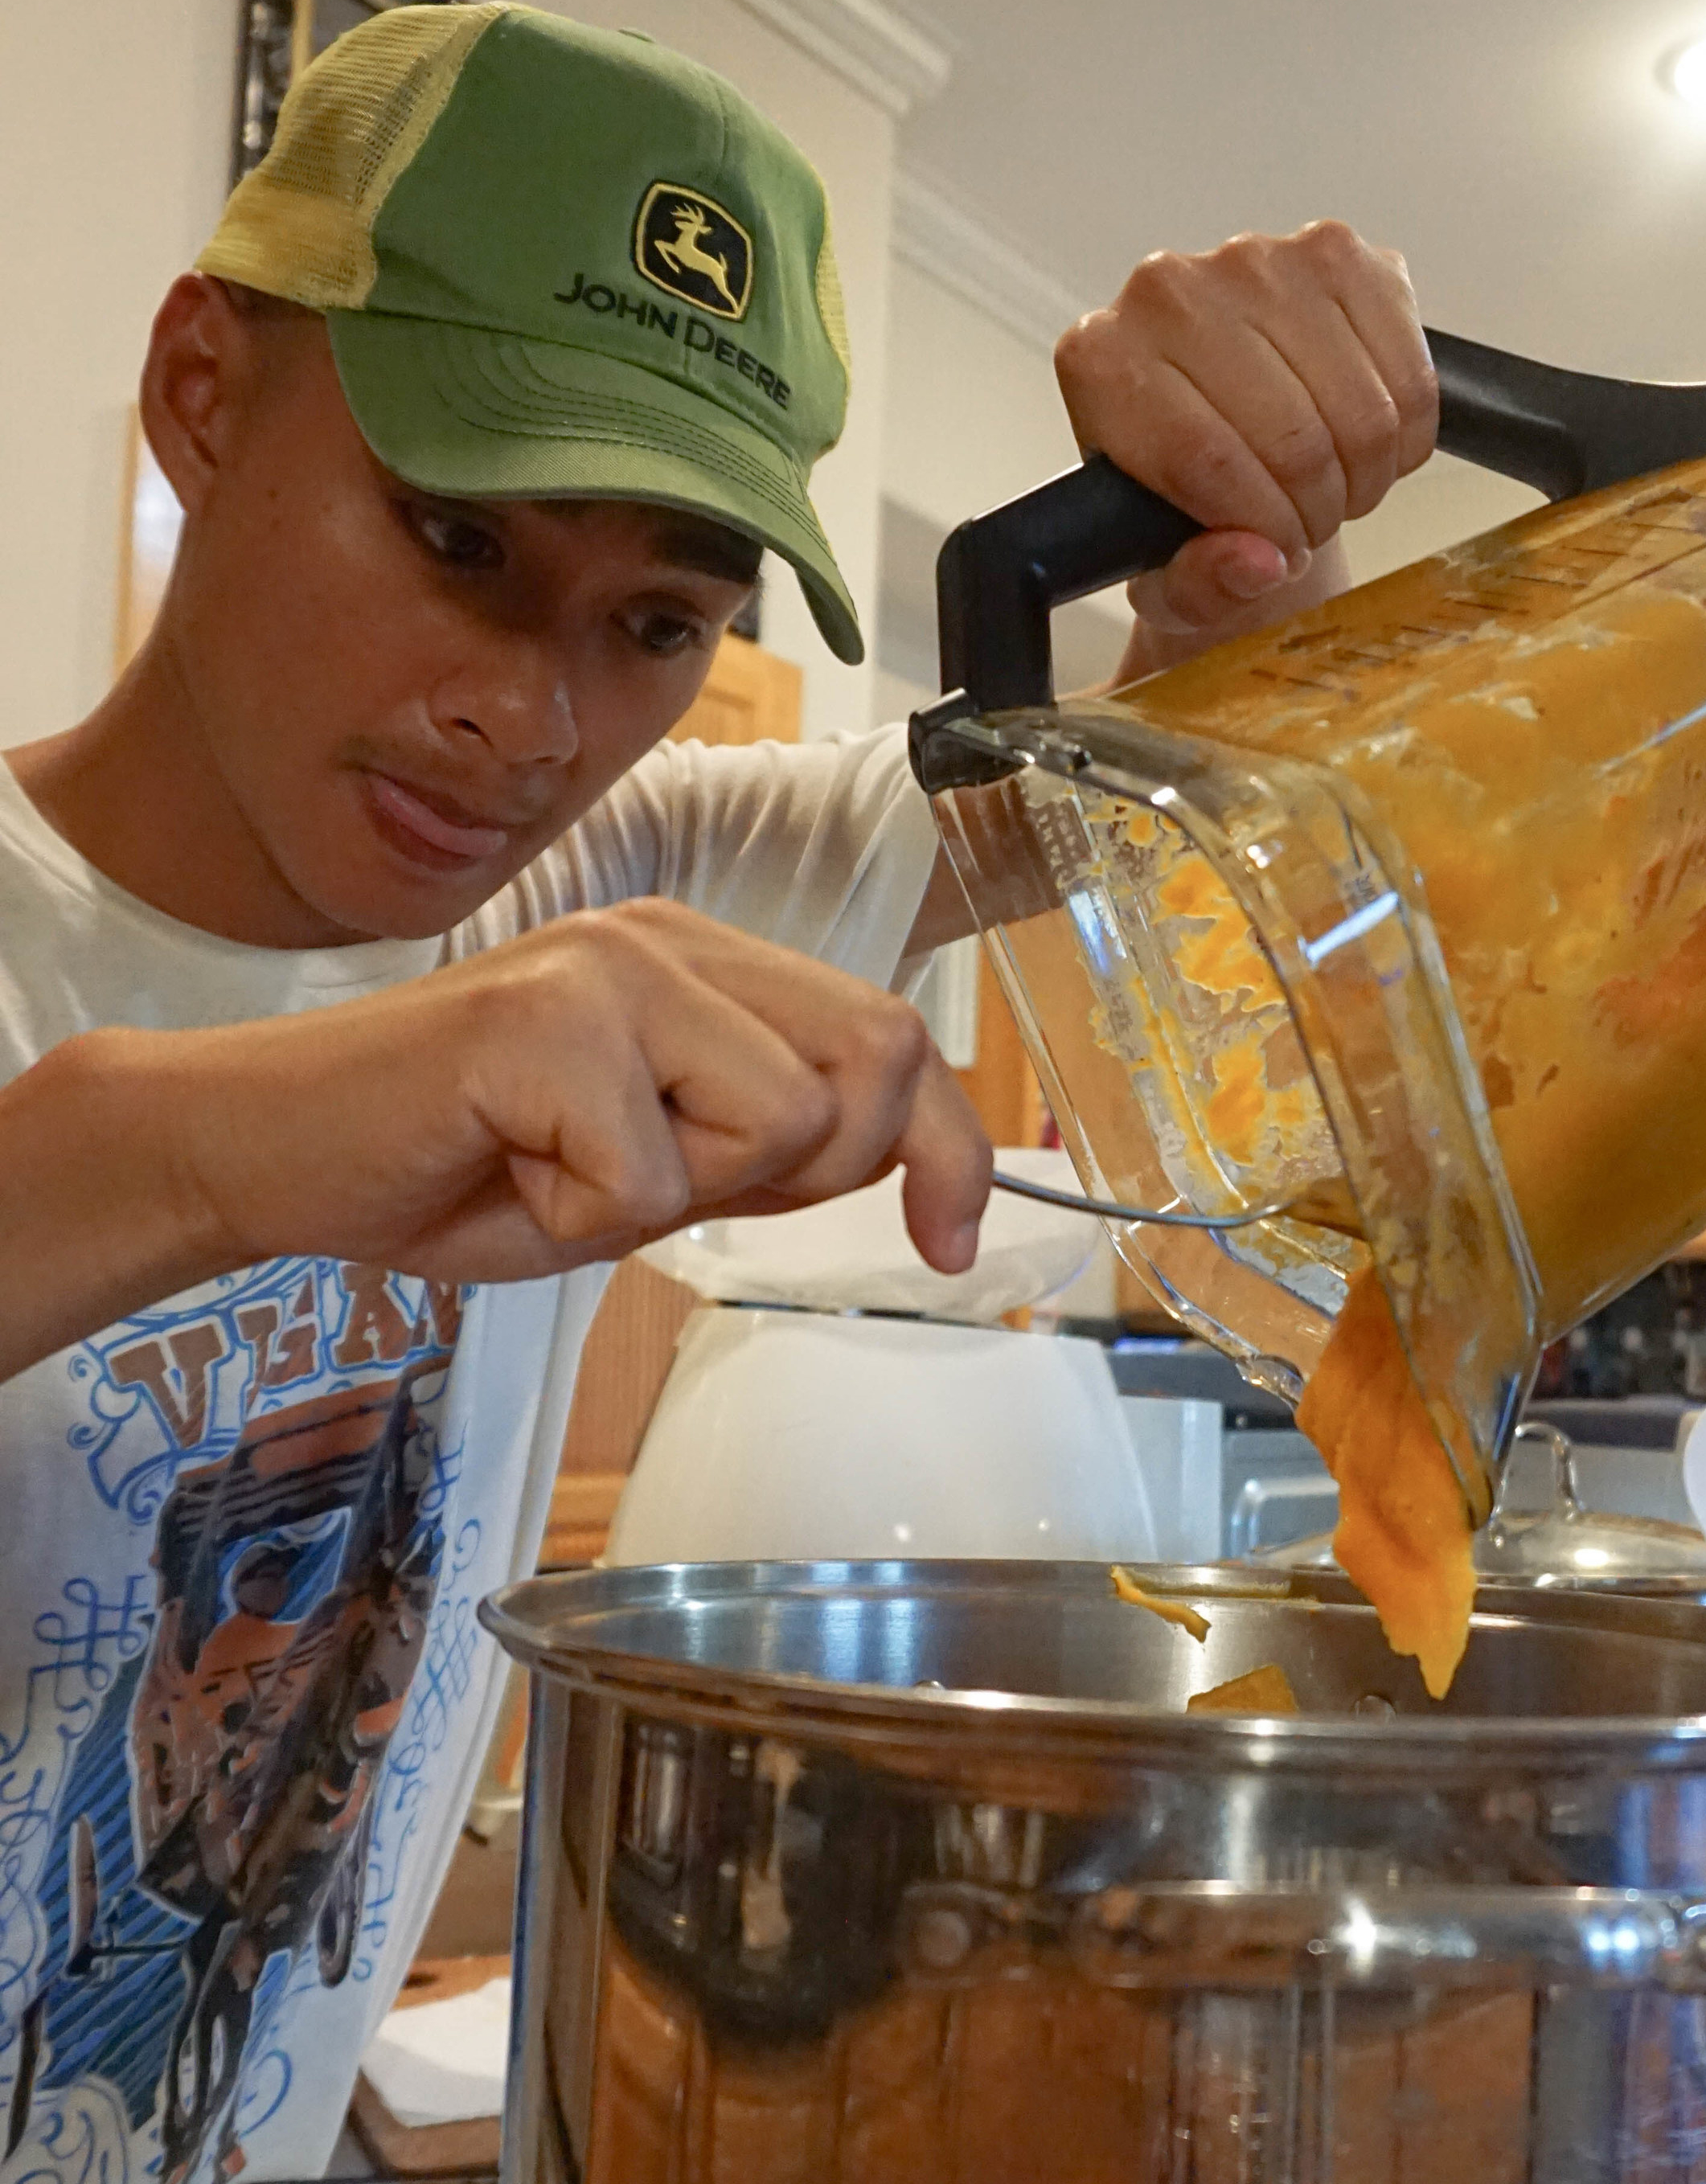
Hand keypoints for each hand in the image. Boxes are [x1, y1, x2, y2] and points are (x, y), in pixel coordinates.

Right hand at [5, 905, 992, 1376]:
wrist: (273, 1153)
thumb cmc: (455, 1162)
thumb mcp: (647, 1164)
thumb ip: (758, 1144)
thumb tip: (894, 1162)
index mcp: (703, 962)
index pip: (890, 1037)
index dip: (948, 1147)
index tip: (953, 1243)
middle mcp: (667, 940)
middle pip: (869, 1064)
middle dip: (807, 1175)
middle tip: (663, 1192)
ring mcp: (607, 971)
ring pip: (774, 1123)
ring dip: (674, 1198)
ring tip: (563, 1171)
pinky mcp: (544, 1023)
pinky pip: (646, 1178)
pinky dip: (581, 1218)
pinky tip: (504, 1172)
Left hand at [1053, 221, 1435, 671]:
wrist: (1234, 442)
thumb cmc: (1189, 505)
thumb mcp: (1173, 579)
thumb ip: (1199, 585)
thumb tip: (1255, 562)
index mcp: (1102, 362)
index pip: (1203, 455)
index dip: (1261, 524)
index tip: (1275, 553)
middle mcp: (1168, 291)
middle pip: (1290, 435)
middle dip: (1315, 509)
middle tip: (1306, 526)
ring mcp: (1257, 261)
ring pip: (1359, 410)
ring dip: (1364, 475)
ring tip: (1334, 490)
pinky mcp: (1337, 254)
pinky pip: (1408, 374)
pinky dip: (1406, 433)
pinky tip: (1368, 443)